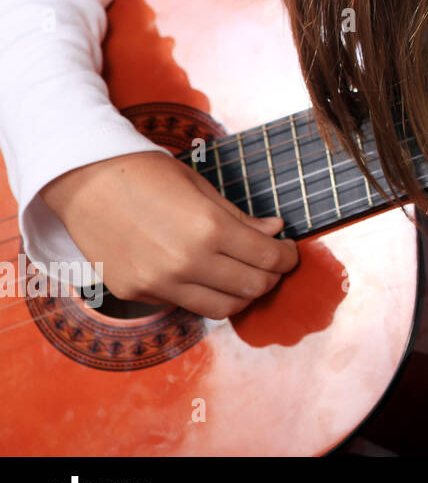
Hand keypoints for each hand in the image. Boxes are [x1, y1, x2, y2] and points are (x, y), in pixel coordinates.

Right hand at [39, 150, 298, 319]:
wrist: (84, 181)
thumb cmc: (146, 174)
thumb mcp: (202, 187)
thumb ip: (241, 217)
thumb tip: (275, 231)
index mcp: (209, 229)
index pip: (268, 258)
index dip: (287, 257)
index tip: (289, 252)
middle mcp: (187, 262)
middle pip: (252, 288)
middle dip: (271, 277)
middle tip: (271, 265)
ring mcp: (160, 283)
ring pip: (223, 308)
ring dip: (242, 295)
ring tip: (244, 276)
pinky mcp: (137, 294)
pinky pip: (186, 304)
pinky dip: (204, 294)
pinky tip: (204, 274)